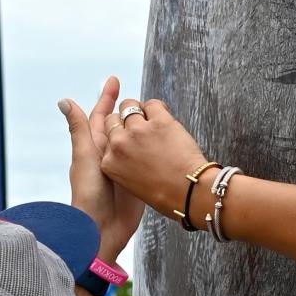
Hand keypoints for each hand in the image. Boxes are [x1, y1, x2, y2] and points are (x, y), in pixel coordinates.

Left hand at [60, 76, 143, 262]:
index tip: (113, 79)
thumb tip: (64, 100)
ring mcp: (123, 166)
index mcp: (94, 145)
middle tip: (135, 95)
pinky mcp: (136, 178)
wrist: (102, 229)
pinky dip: (149, 146)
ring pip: (131, 139)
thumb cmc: (89, 193)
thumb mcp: (85, 156)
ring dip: (139, 126)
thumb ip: (79, 129)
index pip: (102, 115)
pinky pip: (142, 157)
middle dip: (125, 109)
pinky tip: (158, 138)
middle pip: (118, 125)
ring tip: (149, 111)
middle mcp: (108, 153)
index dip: (107, 98)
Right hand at [99, 97, 208, 218]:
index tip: (128, 135)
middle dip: (125, 120)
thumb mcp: (130, 182)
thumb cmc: (165, 192)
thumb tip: (129, 145)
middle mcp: (119, 144)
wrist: (188, 191)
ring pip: (130, 105)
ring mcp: (138, 131)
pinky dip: (158, 108)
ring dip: (140, 110)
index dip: (119, 133)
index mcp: (110, 162)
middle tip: (139, 126)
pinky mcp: (158, 121)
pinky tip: (164, 118)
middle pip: (114, 118)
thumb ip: (123, 162)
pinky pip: (152, 103)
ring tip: (152, 119)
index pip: (107, 135)